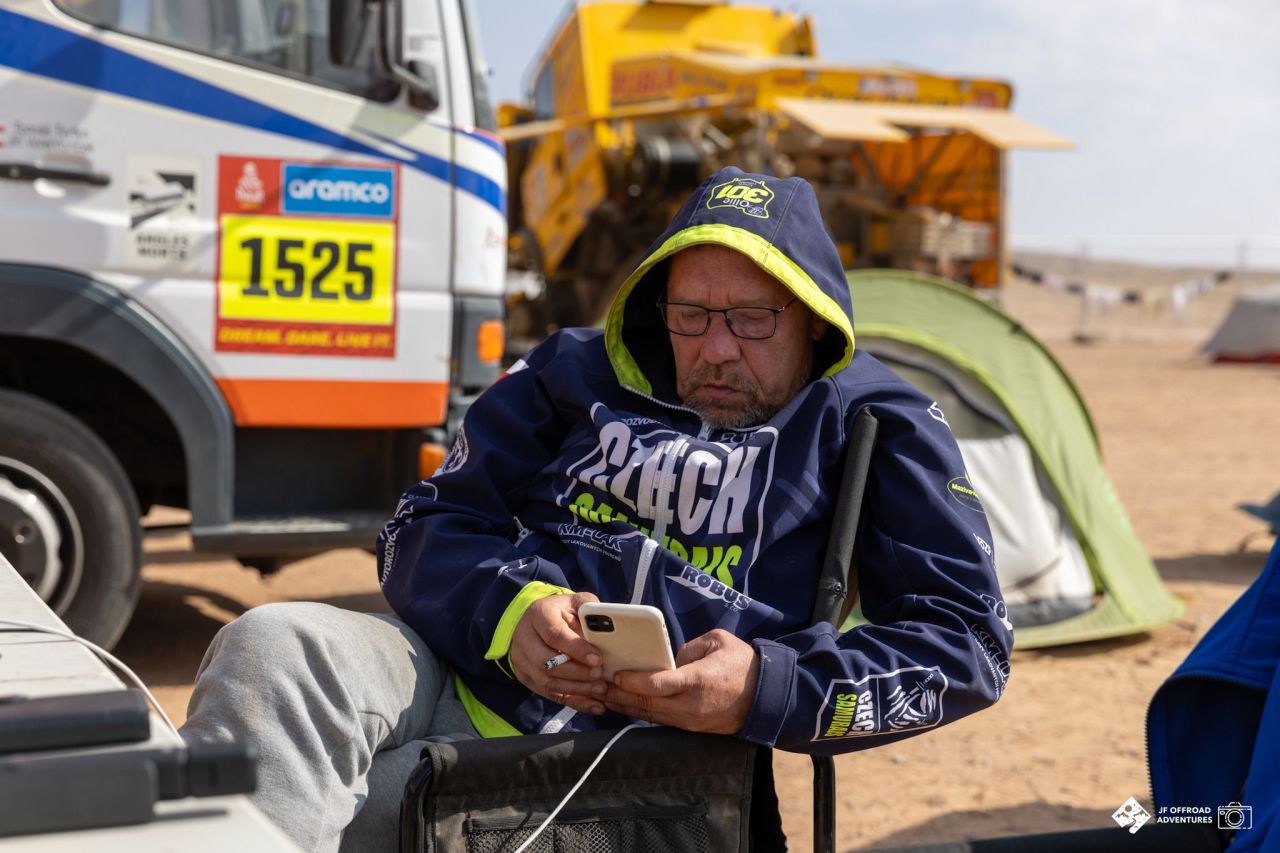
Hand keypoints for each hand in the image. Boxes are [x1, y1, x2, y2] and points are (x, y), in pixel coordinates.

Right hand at [510, 591, 607, 714]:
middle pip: (546, 662)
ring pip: (547, 682)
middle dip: (576, 673)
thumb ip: (589, 609)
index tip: (597, 659)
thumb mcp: (574, 602)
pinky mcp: (526, 677)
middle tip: (600, 676)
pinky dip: (574, 702)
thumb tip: (608, 623)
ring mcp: (521, 660)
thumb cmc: (560, 611)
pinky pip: (549, 695)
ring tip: (600, 690)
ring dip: (576, 689)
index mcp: (538, 615)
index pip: (554, 635)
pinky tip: (594, 705)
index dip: (576, 649)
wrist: (535, 621)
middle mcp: (524, 638)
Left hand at [601, 629, 759, 733]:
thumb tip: (671, 659)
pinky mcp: (691, 727)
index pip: (657, 685)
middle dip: (620, 696)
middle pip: (646, 705)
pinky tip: (629, 706)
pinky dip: (642, 713)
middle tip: (599, 687)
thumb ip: (690, 647)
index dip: (633, 682)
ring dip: (627, 708)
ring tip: (606, 697)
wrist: (765, 698)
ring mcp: (690, 720)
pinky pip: (661, 720)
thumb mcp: (718, 642)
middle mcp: (689, 705)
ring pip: (650, 716)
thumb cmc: (742, 665)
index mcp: (696, 681)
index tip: (616, 675)